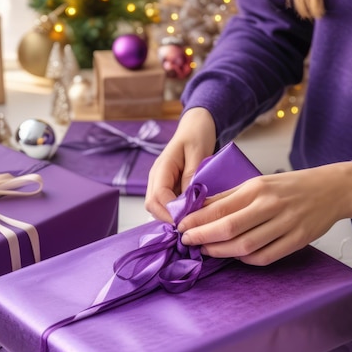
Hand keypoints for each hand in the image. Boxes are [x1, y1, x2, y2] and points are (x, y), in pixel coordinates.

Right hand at [145, 107, 216, 222]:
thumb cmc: (197, 135)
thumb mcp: (198, 152)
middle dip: (167, 218)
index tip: (186, 220)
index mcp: (162, 167)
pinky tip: (188, 215)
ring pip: (156, 207)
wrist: (195, 126)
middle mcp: (156, 177)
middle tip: (188, 225)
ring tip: (189, 221)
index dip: (170, 211)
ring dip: (170, 216)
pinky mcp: (166, 187)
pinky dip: (174, 212)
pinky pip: (165, 204)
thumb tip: (188, 200)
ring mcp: (159, 182)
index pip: (158, 196)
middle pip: (152, 205)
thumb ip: (192, 176)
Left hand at [177, 161, 351, 265]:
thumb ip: (229, 196)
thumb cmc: (290, 186)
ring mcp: (286, 224)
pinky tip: (235, 255)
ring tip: (206, 250)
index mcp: (258, 188)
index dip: (197, 220)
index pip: (220, 207)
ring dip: (221, 251)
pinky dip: (246, 259)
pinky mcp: (297, 240)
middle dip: (203, 237)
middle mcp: (271, 205)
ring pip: (246, 246)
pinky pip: (266, 256)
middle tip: (188, 242)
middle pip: (230, 228)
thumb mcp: (258, 182)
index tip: (181, 227)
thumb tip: (198, 207)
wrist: (332, 189)